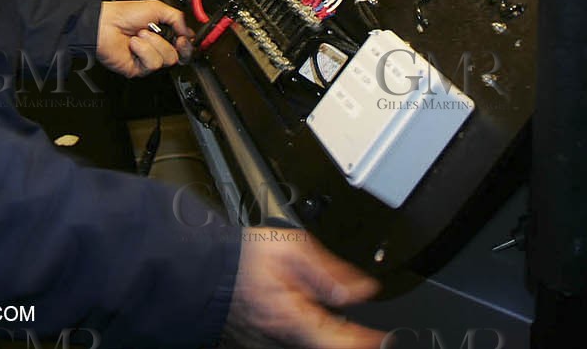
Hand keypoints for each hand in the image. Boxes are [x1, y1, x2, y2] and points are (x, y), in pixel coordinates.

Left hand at [95, 0, 194, 77]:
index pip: (184, 45)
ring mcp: (148, 59)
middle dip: (169, 43)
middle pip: (179, 56)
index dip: (187, 44)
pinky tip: (134, 44)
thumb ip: (177, 18)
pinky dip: (144, 51)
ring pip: (167, 60)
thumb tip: (188, 31)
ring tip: (140, 35)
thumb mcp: (157, 8)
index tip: (183, 37)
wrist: (105, 24)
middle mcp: (157, 47)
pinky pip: (152, 64)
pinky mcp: (139, 68)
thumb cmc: (125, 14)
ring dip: (153, 44)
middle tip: (161, 34)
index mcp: (163, 33)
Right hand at [222, 235, 383, 348]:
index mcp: (291, 313)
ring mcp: (269, 338)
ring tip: (329, 315)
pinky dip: (305, 326)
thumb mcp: (294, 247)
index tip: (380, 338)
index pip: (336, 336)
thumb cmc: (244, 254)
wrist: (207, 265)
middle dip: (344, 333)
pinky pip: (291, 336)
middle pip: (322, 339)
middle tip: (364, 330)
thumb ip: (330, 272)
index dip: (361, 340)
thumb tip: (362, 289)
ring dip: (324, 328)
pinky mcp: (261, 338)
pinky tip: (306, 312)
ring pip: (307, 338)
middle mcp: (280, 333)